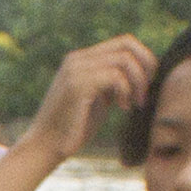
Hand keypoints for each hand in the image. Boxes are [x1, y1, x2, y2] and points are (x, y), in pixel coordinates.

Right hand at [21, 36, 158, 163]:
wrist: (45, 147)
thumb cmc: (73, 129)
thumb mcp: (98, 99)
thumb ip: (112, 83)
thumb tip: (142, 75)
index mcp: (81, 60)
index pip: (123, 42)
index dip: (143, 59)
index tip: (145, 85)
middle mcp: (77, 59)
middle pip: (127, 43)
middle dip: (145, 67)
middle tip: (143, 95)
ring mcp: (76, 70)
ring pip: (124, 59)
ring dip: (137, 82)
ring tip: (133, 104)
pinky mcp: (78, 85)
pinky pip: (115, 76)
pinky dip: (125, 91)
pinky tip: (122, 108)